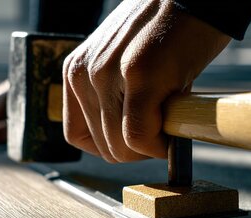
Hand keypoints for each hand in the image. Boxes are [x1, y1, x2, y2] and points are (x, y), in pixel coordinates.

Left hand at [62, 0, 230, 161]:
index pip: (78, 136)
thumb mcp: (122, 66)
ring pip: (121, 147)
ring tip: (170, 117)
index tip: (135, 140)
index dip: (111, 147)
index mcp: (76, 72)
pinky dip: (159, 144)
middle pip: (104, 147)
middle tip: (162, 127)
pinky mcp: (138, 72)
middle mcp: (85, 72)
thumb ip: (112, 98)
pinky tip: (175, 124)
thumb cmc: (166, 35)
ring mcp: (107, 72)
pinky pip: (139, 136)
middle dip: (136, 149)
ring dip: (151, 145)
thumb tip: (126, 145)